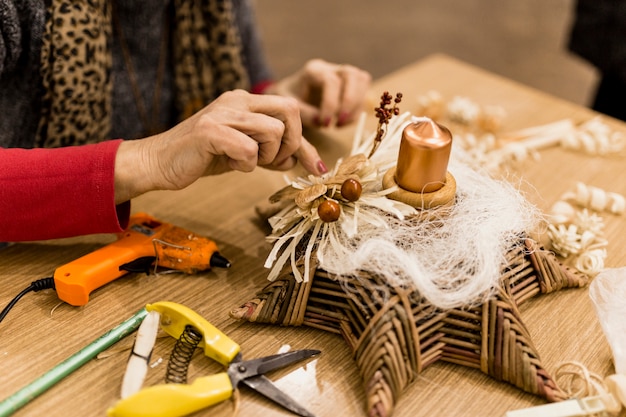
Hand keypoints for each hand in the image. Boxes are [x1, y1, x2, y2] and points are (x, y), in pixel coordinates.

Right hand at [114, 90, 325, 203]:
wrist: (159, 162)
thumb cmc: (200, 157)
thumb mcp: (241, 153)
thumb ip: (268, 153)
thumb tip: (294, 160)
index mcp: (245, 102)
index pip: (291, 111)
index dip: (306, 143)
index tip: (317, 167)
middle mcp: (236, 101)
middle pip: (291, 111)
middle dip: (292, 143)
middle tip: (273, 162)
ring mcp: (223, 113)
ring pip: (274, 131)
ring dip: (267, 156)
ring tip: (245, 163)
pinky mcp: (210, 132)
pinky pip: (249, 150)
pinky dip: (245, 165)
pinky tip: (229, 164)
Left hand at [265, 59, 371, 127]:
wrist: (291, 93)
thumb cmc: (288, 99)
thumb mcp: (289, 106)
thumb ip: (304, 113)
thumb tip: (321, 121)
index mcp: (313, 70)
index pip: (330, 81)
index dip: (331, 104)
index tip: (324, 124)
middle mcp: (330, 68)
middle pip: (352, 74)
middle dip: (350, 101)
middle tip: (339, 122)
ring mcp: (343, 73)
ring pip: (362, 79)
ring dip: (356, 105)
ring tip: (341, 123)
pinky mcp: (351, 83)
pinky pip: (363, 91)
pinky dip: (357, 109)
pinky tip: (343, 122)